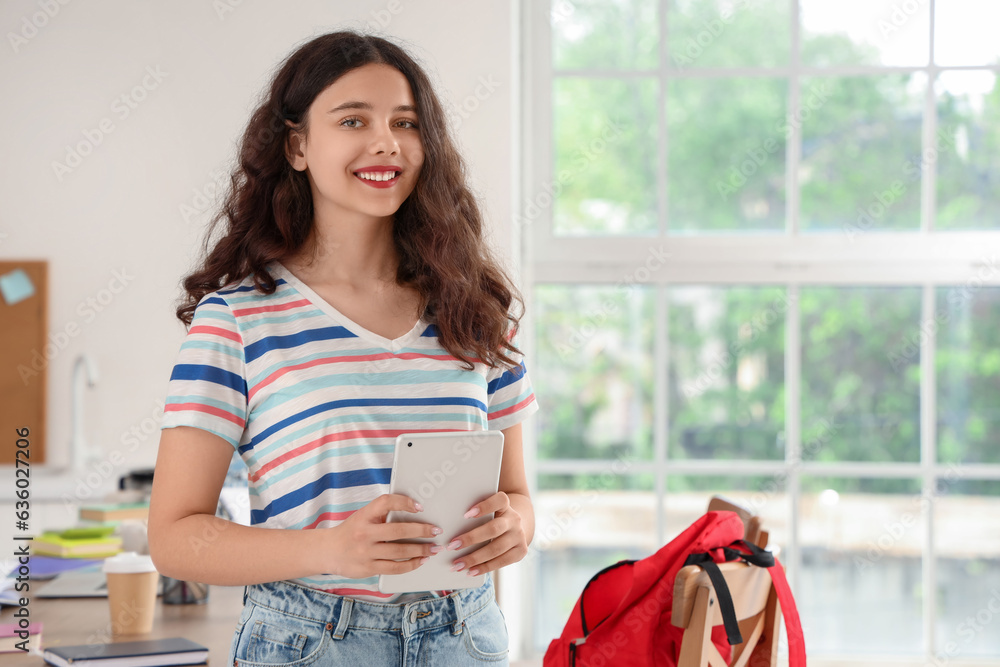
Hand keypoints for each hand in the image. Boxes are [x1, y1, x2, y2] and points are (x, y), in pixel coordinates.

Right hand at [318, 494, 443, 578]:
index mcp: (364, 515)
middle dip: (422, 531)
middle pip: (398, 530)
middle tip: (436, 531)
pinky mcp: (368, 568)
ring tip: (434, 548)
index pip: (385, 502)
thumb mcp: (362, 516)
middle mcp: (364, 533)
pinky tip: (421, 561)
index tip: (420, 507)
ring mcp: (366, 552)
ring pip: (400, 551)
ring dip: (421, 550)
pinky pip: (394, 568)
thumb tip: (413, 512)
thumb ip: (382, 514)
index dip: (404, 502)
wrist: (328, 551)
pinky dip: (410, 564)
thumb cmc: (351, 531)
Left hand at [445, 492, 527, 576]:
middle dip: (471, 538)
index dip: (484, 506)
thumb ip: (475, 515)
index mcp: (505, 506)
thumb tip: (449, 525)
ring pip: (496, 548)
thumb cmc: (493, 519)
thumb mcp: (489, 512)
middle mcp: (514, 520)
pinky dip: (484, 567)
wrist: (515, 528)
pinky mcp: (520, 552)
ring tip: (458, 564)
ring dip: (474, 558)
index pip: (499, 500)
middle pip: (493, 528)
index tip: (466, 514)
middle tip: (452, 546)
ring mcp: (519, 536)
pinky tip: (471, 571)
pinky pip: (502, 562)